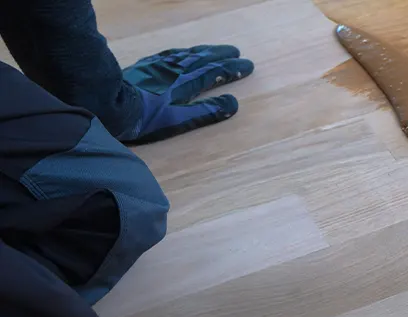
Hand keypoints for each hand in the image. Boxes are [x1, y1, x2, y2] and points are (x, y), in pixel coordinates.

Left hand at [114, 45, 253, 143]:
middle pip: (202, 59)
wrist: (104, 104)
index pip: (214, 72)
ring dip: (204, 52)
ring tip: (215, 50)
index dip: (232, 70)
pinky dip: (181, 53)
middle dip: (221, 56)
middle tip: (236, 52)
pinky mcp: (143, 67)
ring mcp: (157, 67)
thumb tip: (233, 103)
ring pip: (186, 55)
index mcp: (185, 83)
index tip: (248, 65)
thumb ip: (205, 111)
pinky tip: (182, 53)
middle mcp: (174, 70)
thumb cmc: (143, 119)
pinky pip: (168, 55)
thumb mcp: (177, 120)